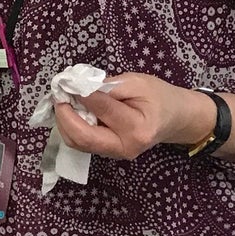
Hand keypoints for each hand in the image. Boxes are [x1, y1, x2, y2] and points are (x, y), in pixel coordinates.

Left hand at [52, 73, 214, 160]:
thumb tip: (78, 87)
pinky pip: (83, 143)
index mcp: (137, 127)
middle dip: (64, 115)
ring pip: (79, 143)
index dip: (81, 94)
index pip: (102, 109)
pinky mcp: (109, 153)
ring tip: (63, 101)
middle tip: (58, 95)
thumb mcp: (137, 82)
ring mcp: (117, 154)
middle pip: (83, 137)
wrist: (176, 118)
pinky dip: (72, 127)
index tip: (67, 81)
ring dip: (64, 122)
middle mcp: (126, 146)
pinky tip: (72, 111)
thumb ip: (108, 87)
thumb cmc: (159, 96)